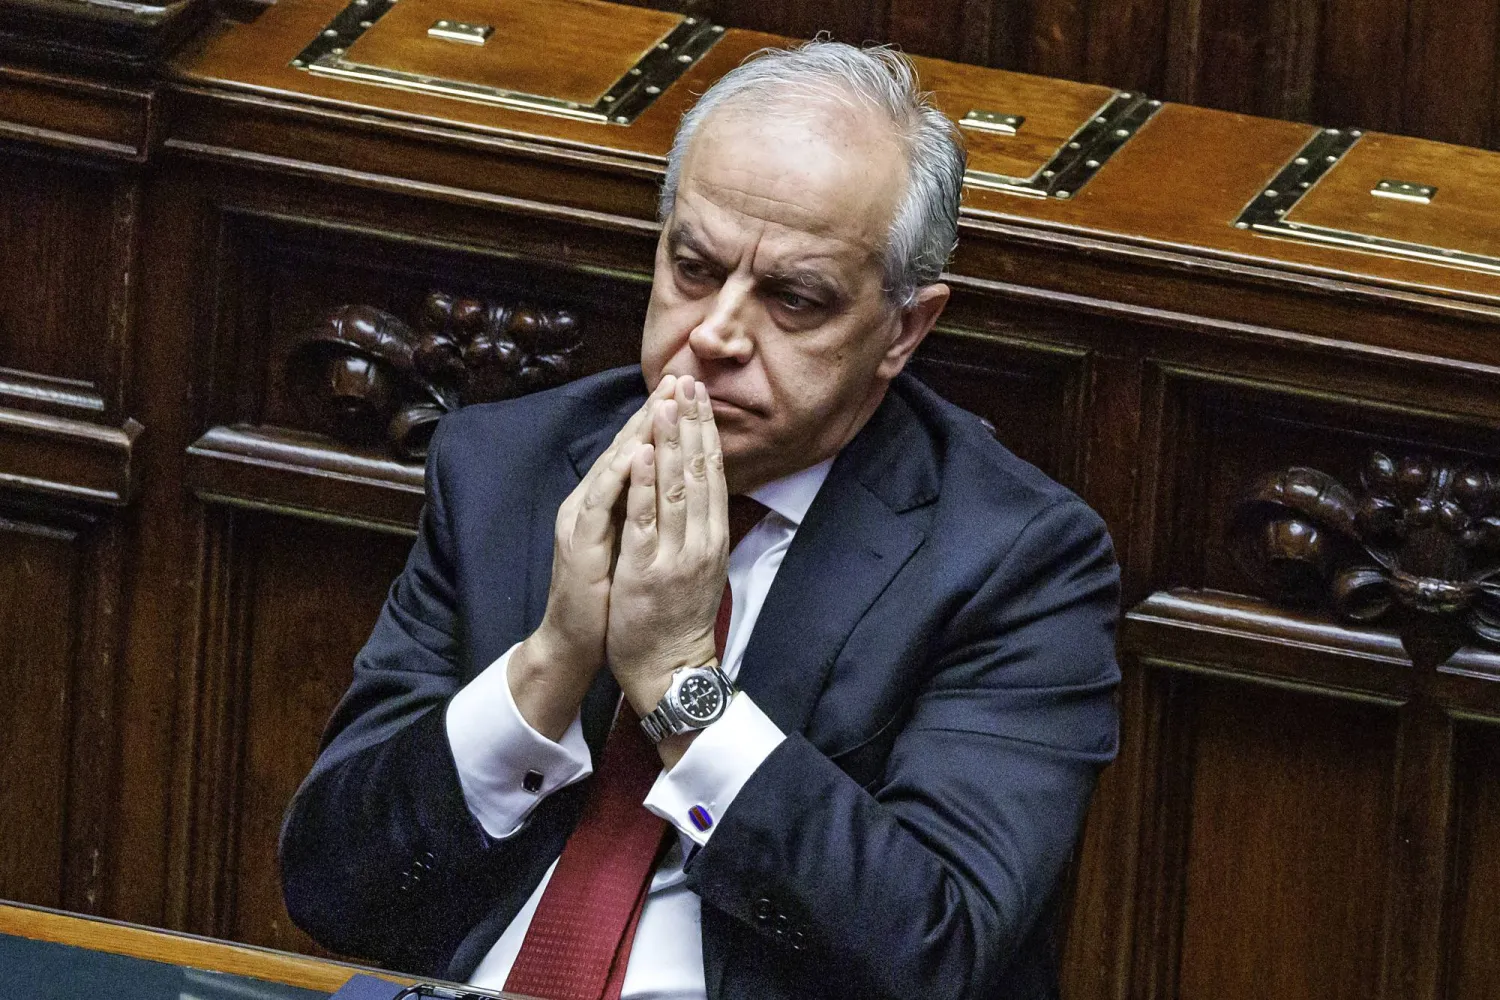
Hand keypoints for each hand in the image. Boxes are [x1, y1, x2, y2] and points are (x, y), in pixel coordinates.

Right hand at [509, 377, 673, 739]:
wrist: (576, 642)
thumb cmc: (607, 597)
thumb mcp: (630, 544)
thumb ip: (643, 511)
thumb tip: (670, 484)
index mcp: (605, 502)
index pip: (636, 451)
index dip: (661, 421)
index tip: (688, 392)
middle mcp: (589, 502)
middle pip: (625, 448)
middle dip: (653, 413)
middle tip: (678, 379)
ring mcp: (581, 520)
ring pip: (613, 466)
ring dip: (638, 432)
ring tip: (662, 401)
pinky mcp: (579, 543)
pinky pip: (601, 503)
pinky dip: (619, 476)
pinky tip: (634, 452)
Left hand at [607, 375, 729, 717]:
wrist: (672, 670)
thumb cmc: (681, 617)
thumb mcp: (703, 565)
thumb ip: (702, 526)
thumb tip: (702, 489)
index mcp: (713, 536)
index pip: (711, 472)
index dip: (704, 430)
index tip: (698, 394)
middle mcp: (701, 540)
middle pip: (698, 471)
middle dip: (690, 423)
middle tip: (686, 381)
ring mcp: (675, 555)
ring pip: (674, 488)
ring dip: (668, 442)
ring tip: (664, 404)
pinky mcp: (647, 571)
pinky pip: (644, 522)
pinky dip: (642, 486)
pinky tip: (638, 455)